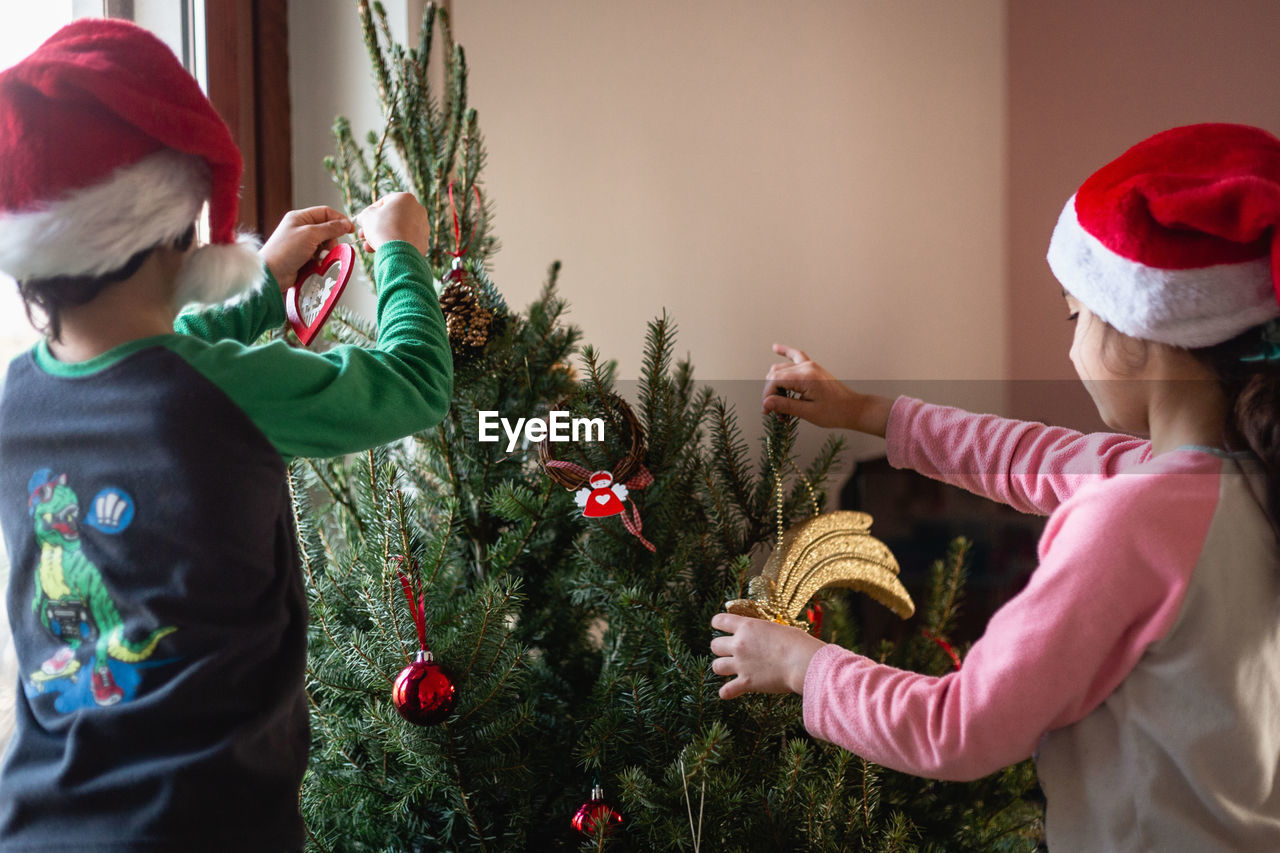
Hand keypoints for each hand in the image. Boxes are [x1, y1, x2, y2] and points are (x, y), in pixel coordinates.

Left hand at [260, 205, 354, 289]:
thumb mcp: (310, 235)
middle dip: (331, 239)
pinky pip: (320, 255)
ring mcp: (302, 242)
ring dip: (326, 251)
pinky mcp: (304, 256)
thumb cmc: (285, 251)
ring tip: (319, 258)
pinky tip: (316, 263)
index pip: (325, 212)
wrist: (272, 274)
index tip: (350, 230)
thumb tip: (345, 224)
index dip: (339, 220)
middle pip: (327, 229)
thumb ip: (330, 228)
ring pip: (325, 243)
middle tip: (328, 248)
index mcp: (300, 217)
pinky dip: (321, 259)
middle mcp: (301, 228)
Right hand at [354, 192, 429, 254]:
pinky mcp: (423, 243)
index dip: (370, 212)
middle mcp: (418, 211)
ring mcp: (423, 228)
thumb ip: (365, 214)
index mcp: (406, 198)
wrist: (399, 252)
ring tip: (369, 248)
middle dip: (376, 227)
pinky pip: (405, 242)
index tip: (363, 222)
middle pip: (392, 218)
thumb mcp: (367, 216)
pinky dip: (395, 246)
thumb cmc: (382, 229)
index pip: (384, 202)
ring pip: (398, 231)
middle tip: (363, 236)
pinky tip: (383, 252)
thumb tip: (364, 218)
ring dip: (383, 238)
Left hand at [709, 612, 825, 699]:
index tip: (719, 627)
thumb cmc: (798, 643)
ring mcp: (741, 664)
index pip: (719, 621)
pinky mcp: (746, 682)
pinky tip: (729, 692)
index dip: (717, 624)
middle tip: (730, 651)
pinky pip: (726, 691)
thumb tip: (763, 638)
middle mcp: (739, 644)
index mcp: (747, 627)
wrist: (803, 662)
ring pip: (716, 666)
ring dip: (722, 667)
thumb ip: (763, 633)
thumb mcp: (777, 628)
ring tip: (730, 669)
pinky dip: (726, 692)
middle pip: (714, 645)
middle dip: (720, 648)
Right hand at [763, 344, 892, 435]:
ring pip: (781, 369)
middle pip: (775, 374)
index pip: (775, 380)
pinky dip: (785, 352)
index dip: (767, 396)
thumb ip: (785, 406)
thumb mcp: (808, 412)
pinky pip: (796, 356)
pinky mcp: (813, 368)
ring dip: (776, 385)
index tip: (768, 411)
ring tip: (780, 404)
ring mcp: (810, 365)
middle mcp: (807, 367)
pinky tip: (775, 348)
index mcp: (806, 377)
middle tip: (774, 411)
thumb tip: (766, 402)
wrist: (853, 409)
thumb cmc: (835, 412)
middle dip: (771, 393)